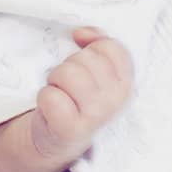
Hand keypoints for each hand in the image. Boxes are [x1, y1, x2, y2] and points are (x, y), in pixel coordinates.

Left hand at [29, 27, 133, 161]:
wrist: (58, 138)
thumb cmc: (77, 99)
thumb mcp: (93, 71)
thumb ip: (95, 45)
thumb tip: (81, 33)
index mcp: (125, 84)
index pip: (112, 48)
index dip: (92, 46)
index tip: (81, 53)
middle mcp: (115, 100)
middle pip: (86, 59)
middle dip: (70, 65)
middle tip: (67, 83)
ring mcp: (95, 116)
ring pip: (68, 73)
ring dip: (56, 79)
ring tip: (59, 92)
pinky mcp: (71, 129)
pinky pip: (51, 96)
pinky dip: (46, 97)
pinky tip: (51, 107)